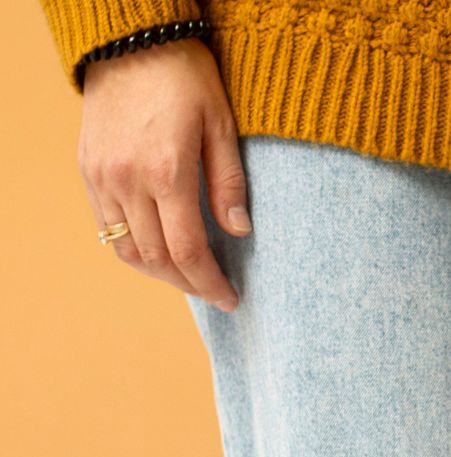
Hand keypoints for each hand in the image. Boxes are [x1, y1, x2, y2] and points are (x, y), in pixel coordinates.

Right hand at [79, 38, 249, 310]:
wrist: (132, 42)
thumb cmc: (186, 79)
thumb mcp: (222, 127)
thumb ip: (229, 184)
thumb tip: (239, 232)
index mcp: (168, 173)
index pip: (188, 252)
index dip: (209, 283)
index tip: (230, 297)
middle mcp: (128, 181)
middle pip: (156, 258)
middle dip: (188, 284)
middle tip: (213, 291)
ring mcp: (103, 177)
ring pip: (126, 248)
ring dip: (158, 272)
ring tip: (188, 276)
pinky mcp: (88, 169)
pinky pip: (106, 225)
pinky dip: (132, 247)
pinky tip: (158, 250)